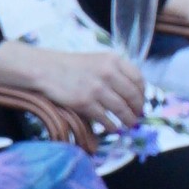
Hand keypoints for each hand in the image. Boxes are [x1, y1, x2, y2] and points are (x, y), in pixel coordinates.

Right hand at [0, 42, 145, 137]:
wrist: (46, 70)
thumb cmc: (70, 66)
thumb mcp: (96, 61)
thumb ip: (114, 72)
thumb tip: (131, 93)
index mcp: (113, 60)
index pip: (138, 79)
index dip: (143, 93)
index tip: (141, 102)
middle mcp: (108, 73)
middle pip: (133, 96)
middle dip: (138, 109)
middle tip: (138, 117)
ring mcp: (97, 88)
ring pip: (122, 109)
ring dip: (128, 120)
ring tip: (129, 125)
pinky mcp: (85, 102)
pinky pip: (106, 118)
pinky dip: (112, 126)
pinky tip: (113, 128)